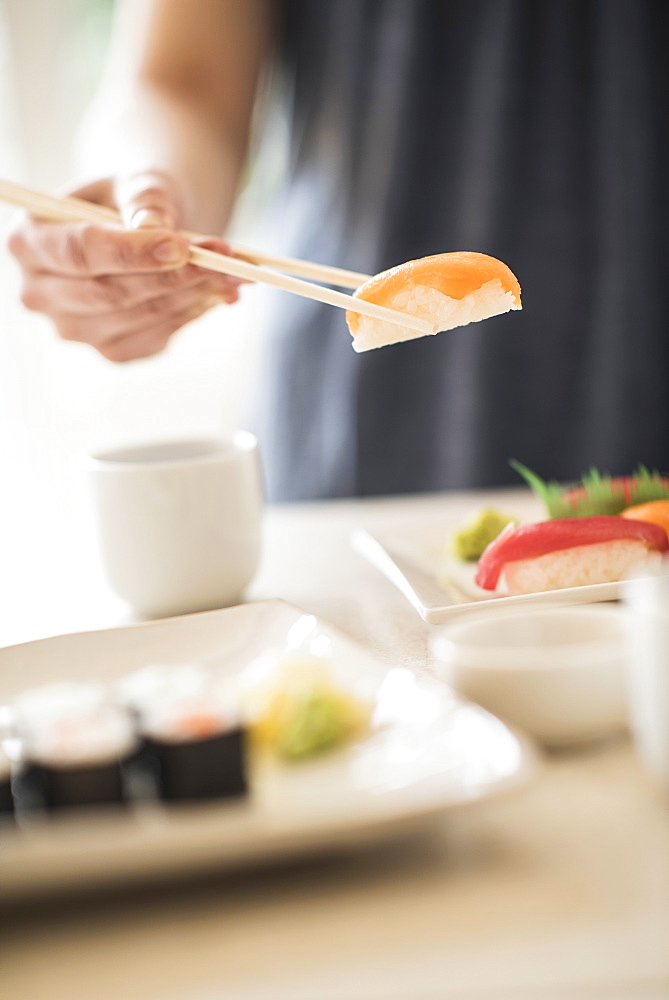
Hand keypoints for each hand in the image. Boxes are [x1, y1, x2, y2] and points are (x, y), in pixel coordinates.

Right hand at [7, 171, 241, 361]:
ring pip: (137, 319)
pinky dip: (190, 314)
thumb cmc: (132, 199)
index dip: (132, 252)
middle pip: (109, 293)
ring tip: (234, 272)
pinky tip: (214, 292)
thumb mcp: (139, 184)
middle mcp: (39, 292)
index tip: (183, 246)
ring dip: (192, 296)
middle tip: (227, 259)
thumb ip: (146, 200)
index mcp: (29, 240)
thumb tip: (158, 228)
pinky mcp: (109, 350)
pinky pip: (154, 338)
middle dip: (174, 276)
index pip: (79, 252)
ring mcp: (72, 328)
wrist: (142, 226)